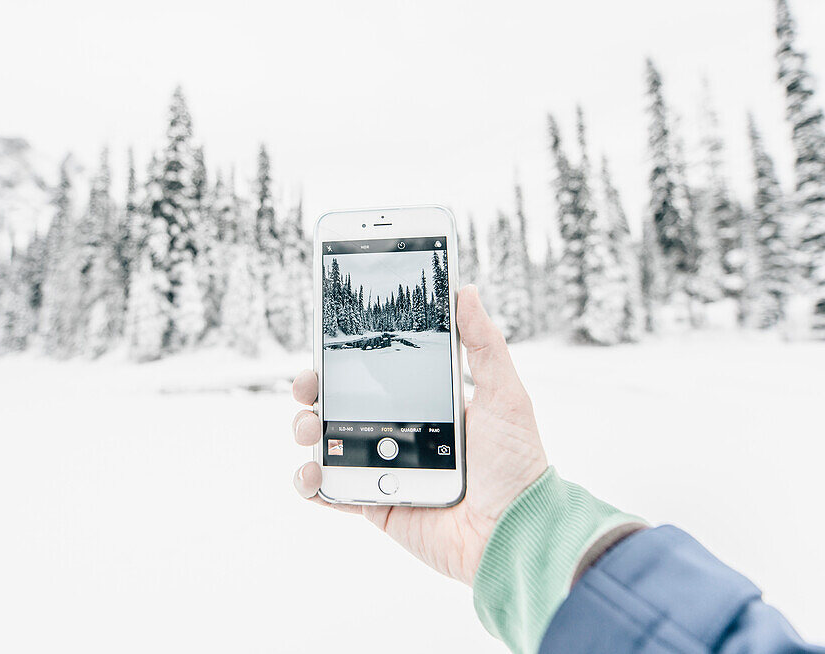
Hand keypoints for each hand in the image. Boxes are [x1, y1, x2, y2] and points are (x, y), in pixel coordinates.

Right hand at [291, 284, 547, 585]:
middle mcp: (398, 433)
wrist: (515, 534)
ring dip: (307, 430)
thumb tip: (465, 291)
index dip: (346, 357)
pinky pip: (330, 492)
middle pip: (340, 403)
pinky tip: (310, 472)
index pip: (375, 373)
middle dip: (313, 390)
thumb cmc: (517, 464)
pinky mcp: (374, 505)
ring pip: (327, 443)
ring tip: (311, 428)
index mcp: (425, 404)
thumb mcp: (505, 396)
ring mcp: (382, 469)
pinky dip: (309, 482)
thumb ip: (484, 345)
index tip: (328, 340)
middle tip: (308, 384)